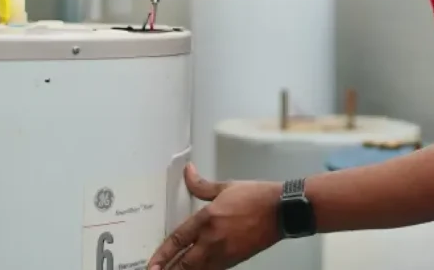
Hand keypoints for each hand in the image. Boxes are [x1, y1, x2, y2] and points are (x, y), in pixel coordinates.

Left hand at [148, 163, 281, 269]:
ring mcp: (224, 252)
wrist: (282, 210)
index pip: (178, 239)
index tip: (152, 264)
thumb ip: (201, 184)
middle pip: (184, 263)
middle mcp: (213, 239)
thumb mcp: (225, 186)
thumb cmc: (257, 197)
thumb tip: (187, 172)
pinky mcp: (235, 259)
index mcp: (208, 218)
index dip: (162, 254)